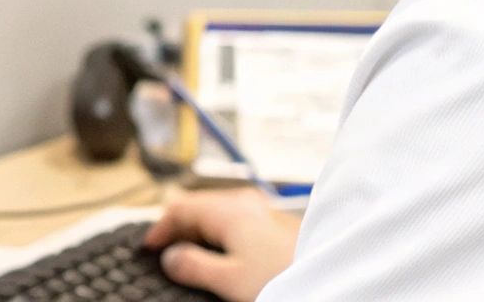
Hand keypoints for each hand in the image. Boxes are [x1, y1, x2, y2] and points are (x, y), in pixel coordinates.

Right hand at [143, 187, 299, 301]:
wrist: (336, 276)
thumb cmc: (284, 277)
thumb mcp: (229, 280)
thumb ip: (194, 266)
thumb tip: (170, 257)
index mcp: (228, 210)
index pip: (180, 208)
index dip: (159, 227)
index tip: (148, 246)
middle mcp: (245, 203)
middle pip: (199, 207)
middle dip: (179, 228)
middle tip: (165, 251)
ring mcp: (264, 211)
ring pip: (219, 214)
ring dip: (201, 232)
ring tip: (192, 254)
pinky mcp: (278, 224)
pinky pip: (238, 222)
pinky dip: (222, 235)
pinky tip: (225, 254)